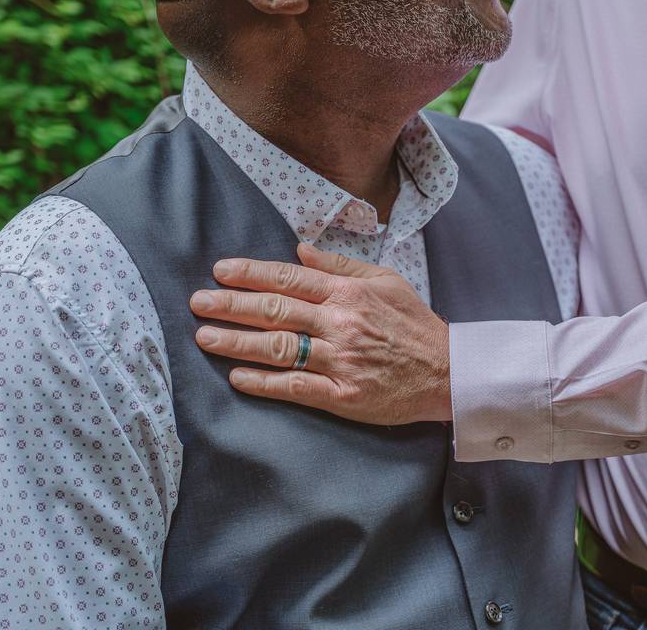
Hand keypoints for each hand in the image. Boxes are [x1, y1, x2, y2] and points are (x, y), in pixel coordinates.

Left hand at [189, 243, 451, 424]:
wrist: (449, 372)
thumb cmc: (415, 324)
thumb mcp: (385, 281)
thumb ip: (340, 266)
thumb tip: (300, 251)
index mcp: (348, 293)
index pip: (289, 279)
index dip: (250, 274)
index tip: (220, 272)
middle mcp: (340, 323)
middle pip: (275, 311)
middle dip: (231, 305)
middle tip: (197, 303)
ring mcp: (340, 360)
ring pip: (278, 348)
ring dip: (237, 342)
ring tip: (204, 338)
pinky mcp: (343, 395)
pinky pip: (295, 387)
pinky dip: (264, 383)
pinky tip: (238, 378)